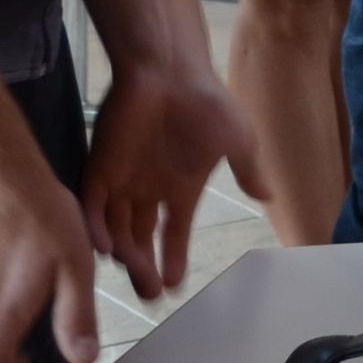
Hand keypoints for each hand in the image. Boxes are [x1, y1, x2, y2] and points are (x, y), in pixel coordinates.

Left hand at [81, 60, 252, 300]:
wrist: (170, 68)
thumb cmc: (206, 101)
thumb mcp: (238, 139)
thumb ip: (248, 171)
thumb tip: (269, 196)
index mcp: (180, 187)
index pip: (174, 232)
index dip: (173, 259)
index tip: (173, 285)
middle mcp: (149, 188)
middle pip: (142, 239)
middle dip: (144, 268)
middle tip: (150, 294)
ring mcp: (123, 179)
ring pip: (117, 229)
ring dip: (124, 255)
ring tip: (135, 273)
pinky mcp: (101, 165)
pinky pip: (94, 205)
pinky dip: (97, 228)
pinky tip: (107, 247)